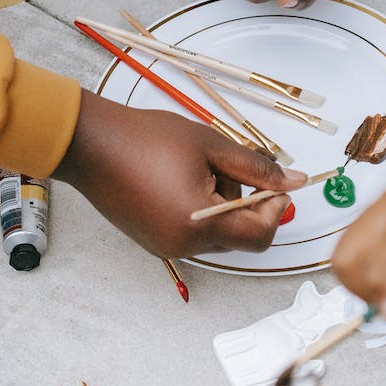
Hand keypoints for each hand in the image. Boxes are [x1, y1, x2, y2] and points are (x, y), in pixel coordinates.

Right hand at [54, 89, 306, 256]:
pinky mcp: (152, 240)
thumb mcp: (211, 145)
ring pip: (217, 233)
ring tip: (197, 166)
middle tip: (226, 163)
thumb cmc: (147, 138)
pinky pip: (192, 232)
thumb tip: (294, 181)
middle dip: (245, 201)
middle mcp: (183, 245)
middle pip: (239, 236)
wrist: (90, 142)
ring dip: (222, 204)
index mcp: (200, 224)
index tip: (273, 182)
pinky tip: (179, 177)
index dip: (276, 208)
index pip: (260, 235)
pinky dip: (199, 209)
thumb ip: (258, 167)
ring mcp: (165, 246)